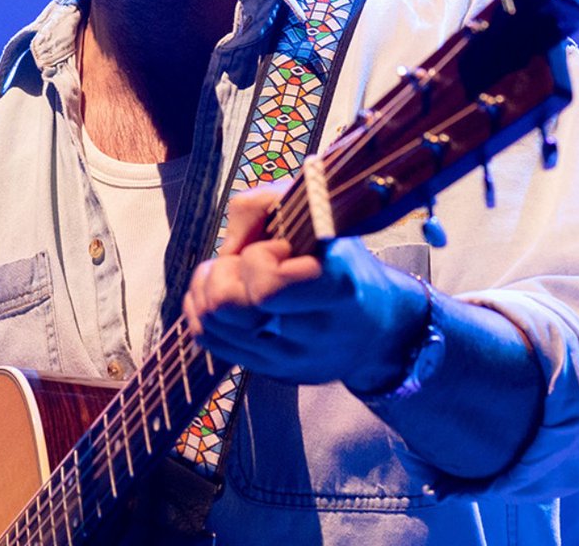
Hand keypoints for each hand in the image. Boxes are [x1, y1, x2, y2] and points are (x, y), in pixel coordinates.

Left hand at [182, 184, 428, 389]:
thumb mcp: (317, 213)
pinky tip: (221, 292)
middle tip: (246, 260)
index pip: (268, 288)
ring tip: (232, 273)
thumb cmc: (342, 260)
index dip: (259, 259)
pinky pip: (209, 341)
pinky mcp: (271, 372)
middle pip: (228, 307)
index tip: (279, 248)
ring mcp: (290, 360)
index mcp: (337, 288)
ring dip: (209, 288)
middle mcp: (313, 333)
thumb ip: (265, 205)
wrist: (377, 327)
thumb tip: (229, 245)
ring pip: (211, 324)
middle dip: (224, 272)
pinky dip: (202, 310)